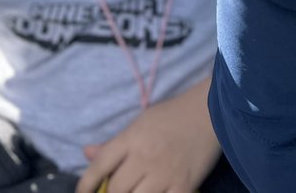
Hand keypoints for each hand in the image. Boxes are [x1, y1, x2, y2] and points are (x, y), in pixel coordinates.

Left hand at [75, 77, 219, 192]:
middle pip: (116, 189)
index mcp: (131, 139)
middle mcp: (144, 157)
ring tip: (135, 192)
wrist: (210, 111)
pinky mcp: (184, 185)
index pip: (99, 165)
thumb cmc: (172, 116)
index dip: (85, 184)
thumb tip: (87, 153)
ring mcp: (165, 174)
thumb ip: (115, 142)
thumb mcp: (140, 123)